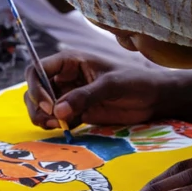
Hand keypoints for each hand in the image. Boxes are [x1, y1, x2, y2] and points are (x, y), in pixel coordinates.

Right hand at [25, 50, 191, 129]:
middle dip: (37, 105)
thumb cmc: (136, 82)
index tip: (49, 105)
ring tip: (56, 126)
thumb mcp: (111, 85)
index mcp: (71, 61)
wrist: (155, 99)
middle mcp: (66, 77)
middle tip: (51, 120)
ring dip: (42, 117)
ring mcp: (70, 95)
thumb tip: (57, 110)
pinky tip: (64, 129)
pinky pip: (56, 118)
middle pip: (36, 89)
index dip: (36, 86)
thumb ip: (84, 96)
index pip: (38, 69)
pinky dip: (54, 125)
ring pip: (42, 105)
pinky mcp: (78, 111)